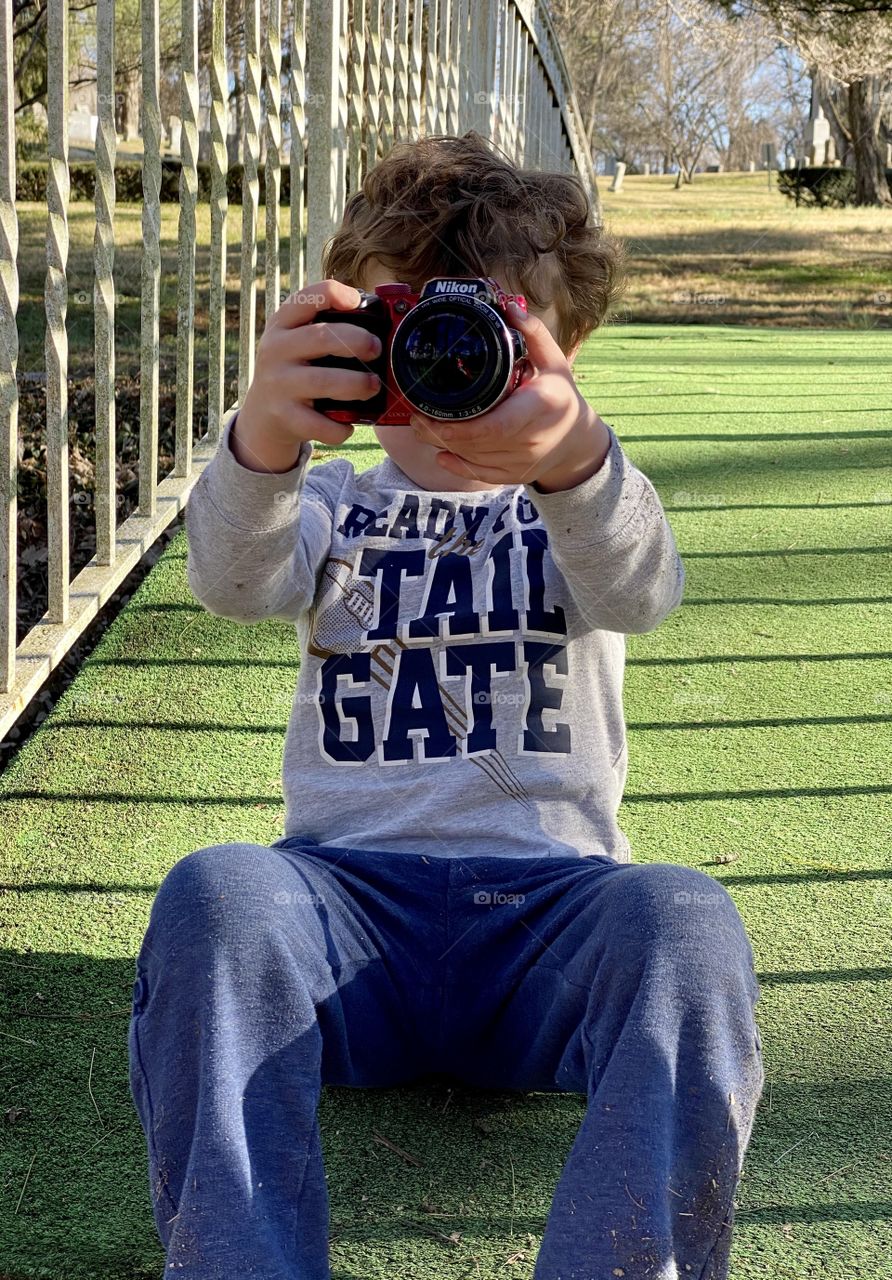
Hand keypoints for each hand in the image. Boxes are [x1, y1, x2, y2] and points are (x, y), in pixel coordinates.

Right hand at [237, 278, 382, 456]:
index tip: (357, 301)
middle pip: (322, 338)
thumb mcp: (295, 340)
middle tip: (377, 349)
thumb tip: (379, 314)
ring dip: (357, 384)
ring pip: (324, 381)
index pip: (305, 299)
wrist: (262, 414)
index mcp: (281, 325)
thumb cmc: (293, 370)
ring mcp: (278, 384)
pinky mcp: (284, 416)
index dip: (334, 294)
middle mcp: (275, 351)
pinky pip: (319, 423)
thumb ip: (323, 325)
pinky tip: (350, 424)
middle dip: (357, 341)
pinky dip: (340, 427)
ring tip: (373, 386)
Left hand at [408, 301, 610, 493]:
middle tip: (416, 416)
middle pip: (477, 444)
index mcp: (540, 406)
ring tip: (422, 428)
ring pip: (474, 460)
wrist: (578, 439)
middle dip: (441, 433)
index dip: (461, 427)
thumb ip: (533, 334)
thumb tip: (508, 308)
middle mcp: (532, 439)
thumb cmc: (560, 395)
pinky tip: (442, 454)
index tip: (432, 414)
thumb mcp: (554, 361)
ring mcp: (523, 462)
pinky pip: (481, 475)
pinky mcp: (515, 475)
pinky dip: (457, 467)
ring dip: (445, 446)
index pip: (495, 425)